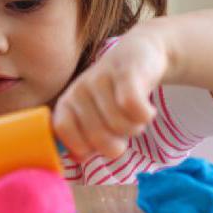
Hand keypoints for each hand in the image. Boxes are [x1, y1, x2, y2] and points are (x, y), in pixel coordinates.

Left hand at [53, 29, 168, 159]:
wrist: (139, 54)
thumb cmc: (113, 96)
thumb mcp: (92, 117)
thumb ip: (82, 140)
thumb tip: (77, 158)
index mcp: (66, 105)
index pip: (67, 138)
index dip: (87, 149)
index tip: (98, 144)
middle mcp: (78, 91)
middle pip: (99, 139)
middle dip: (117, 143)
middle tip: (121, 128)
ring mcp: (100, 80)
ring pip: (120, 126)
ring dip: (134, 128)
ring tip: (133, 115)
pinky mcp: (125, 73)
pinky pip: (135, 109)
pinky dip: (145, 116)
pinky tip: (147, 109)